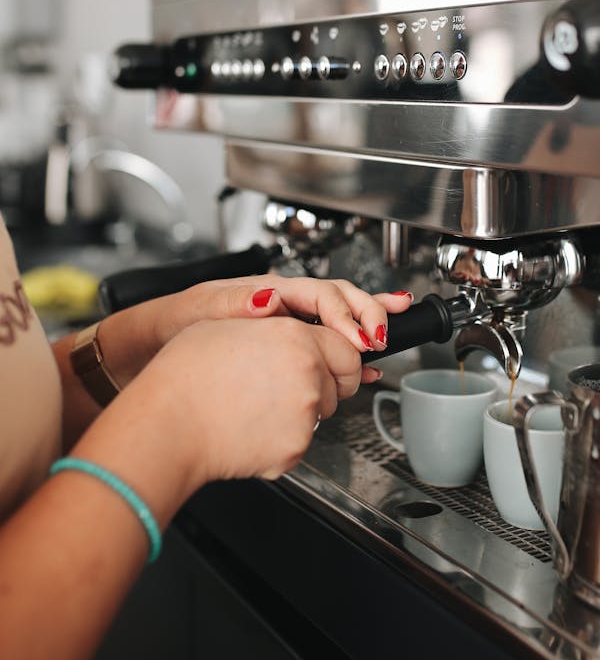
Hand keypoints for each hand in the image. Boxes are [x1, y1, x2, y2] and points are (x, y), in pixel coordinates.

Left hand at [103, 274, 412, 382]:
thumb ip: (237, 302)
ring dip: (365, 327)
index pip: (320, 294)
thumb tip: (270, 296)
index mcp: (266, 290)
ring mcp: (282, 327)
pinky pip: (320, 348)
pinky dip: (345, 357)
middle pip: (336, 301)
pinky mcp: (279, 349)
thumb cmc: (171, 325)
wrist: (148, 351)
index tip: (361, 338)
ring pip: (334, 323)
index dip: (346, 314)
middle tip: (384, 333)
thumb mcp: (201, 310)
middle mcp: (279, 305)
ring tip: (391, 331)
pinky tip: (362, 369)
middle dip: (367, 312)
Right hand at [137, 314, 362, 484]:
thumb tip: (276, 309)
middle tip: (293, 386)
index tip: (335, 362)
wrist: (167, 424)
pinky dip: (282, 437)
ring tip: (258, 405)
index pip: (346, 345)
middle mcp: (308, 372)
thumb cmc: (185, 375)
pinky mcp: (296, 447)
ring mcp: (305, 413)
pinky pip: (300, 440)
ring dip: (301, 410)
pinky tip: (252, 426)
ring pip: (321, 412)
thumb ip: (268, 320)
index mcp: (295, 336)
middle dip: (328, 383)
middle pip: (341, 381)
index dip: (341, 354)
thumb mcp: (226, 325)